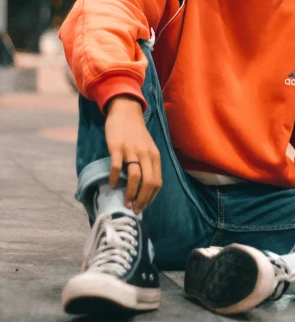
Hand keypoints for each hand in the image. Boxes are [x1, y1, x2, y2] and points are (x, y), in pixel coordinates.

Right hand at [105, 96, 161, 214]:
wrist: (126, 111)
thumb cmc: (136, 133)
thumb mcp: (147, 148)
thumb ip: (147, 165)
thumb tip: (143, 188)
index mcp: (154, 156)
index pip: (157, 182)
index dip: (150, 197)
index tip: (143, 207)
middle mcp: (146, 154)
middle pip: (148, 182)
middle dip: (142, 200)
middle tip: (134, 210)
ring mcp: (131, 150)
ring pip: (135, 177)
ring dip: (130, 193)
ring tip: (125, 203)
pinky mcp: (117, 146)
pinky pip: (116, 166)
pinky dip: (113, 178)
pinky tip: (111, 185)